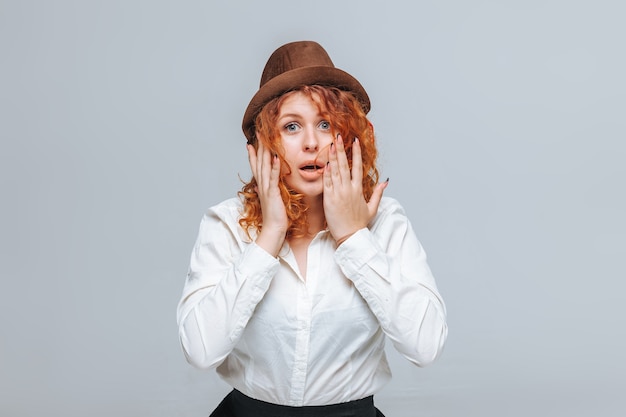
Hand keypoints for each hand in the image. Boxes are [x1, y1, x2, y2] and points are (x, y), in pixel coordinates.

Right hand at [247, 139, 287, 255]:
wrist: (273, 230)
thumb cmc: (275, 217)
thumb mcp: (271, 201)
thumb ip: (267, 191)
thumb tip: (260, 186)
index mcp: (262, 186)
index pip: (256, 166)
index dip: (253, 154)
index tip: (251, 142)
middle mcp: (262, 185)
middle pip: (258, 162)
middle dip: (258, 146)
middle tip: (257, 133)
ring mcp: (266, 188)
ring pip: (264, 166)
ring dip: (264, 152)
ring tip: (264, 138)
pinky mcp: (272, 193)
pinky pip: (273, 177)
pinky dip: (273, 167)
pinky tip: (275, 157)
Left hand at [323, 135, 387, 245]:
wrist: (350, 237)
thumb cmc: (359, 224)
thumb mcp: (372, 208)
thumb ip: (378, 193)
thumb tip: (385, 181)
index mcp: (359, 190)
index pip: (358, 167)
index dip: (356, 153)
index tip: (355, 142)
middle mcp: (349, 189)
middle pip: (345, 165)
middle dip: (341, 149)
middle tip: (338, 137)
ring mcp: (338, 193)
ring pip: (335, 171)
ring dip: (332, 157)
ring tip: (330, 145)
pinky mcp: (329, 199)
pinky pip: (327, 183)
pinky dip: (326, 172)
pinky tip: (324, 162)